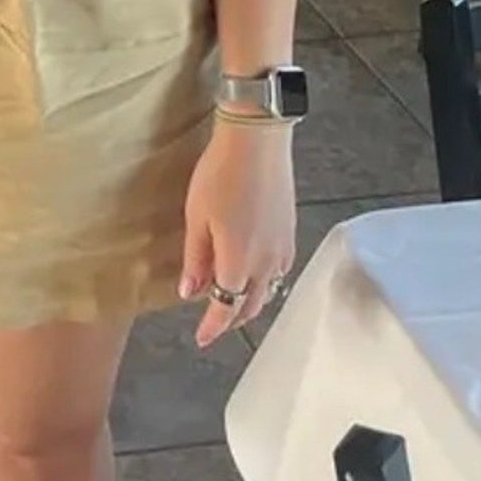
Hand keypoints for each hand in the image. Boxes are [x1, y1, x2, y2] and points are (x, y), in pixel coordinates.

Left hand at [179, 120, 297, 348]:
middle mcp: (266, 263)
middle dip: (232, 318)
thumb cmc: (220, 175)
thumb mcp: (196, 218)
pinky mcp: (290, 231)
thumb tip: (190, 293)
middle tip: (215, 324)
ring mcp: (282, 248)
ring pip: (268, 290)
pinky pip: (279, 271)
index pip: (225, 307)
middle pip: (250, 304)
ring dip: (251, 301)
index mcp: (238, 263)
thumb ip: (196, 260)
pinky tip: (256, 274)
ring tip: (234, 303)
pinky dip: (266, 282)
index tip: (201, 339)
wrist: (257, 141)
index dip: (213, 326)